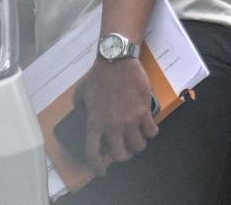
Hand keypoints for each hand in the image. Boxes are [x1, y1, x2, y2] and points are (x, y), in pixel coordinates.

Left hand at [74, 58, 158, 175]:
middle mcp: (113, 126)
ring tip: (137, 138)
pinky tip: (148, 127)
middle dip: (123, 156)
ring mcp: (130, 121)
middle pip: (121, 155)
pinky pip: (152, 132)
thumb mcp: (82, 91)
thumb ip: (79, 104)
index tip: (101, 170)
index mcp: (95, 123)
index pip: (93, 153)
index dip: (96, 166)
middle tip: (124, 149)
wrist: (117, 60)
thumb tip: (78, 110)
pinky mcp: (144, 112)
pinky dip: (151, 132)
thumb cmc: (99, 75)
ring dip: (138, 145)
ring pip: (139, 146)